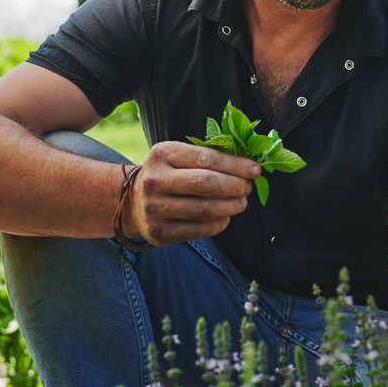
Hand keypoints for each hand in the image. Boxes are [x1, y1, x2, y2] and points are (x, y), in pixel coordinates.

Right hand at [124, 141, 257, 245]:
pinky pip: (199, 230)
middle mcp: (155, 180)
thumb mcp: (178, 157)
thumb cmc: (167, 174)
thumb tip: (249, 166)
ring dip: (231, 206)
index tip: (255, 169)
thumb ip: (208, 158)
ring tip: (241, 203)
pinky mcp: (160, 232)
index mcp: (162, 154)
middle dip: (235, 186)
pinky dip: (219, 224)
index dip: (235, 165)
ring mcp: (155, 208)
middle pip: (206, 184)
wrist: (132, 202)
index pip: (206, 158)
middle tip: (248, 188)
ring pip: (204, 209)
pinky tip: (225, 217)